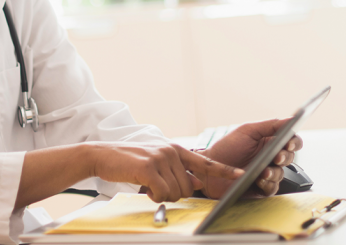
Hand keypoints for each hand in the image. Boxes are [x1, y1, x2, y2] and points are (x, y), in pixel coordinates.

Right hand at [86, 142, 243, 202]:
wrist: (104, 155)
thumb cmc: (130, 161)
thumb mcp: (158, 162)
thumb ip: (178, 171)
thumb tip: (197, 182)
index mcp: (177, 150)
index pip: (206, 163)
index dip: (225, 171)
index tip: (242, 175)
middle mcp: (172, 151)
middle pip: (189, 188)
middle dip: (174, 194)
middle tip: (157, 187)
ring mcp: (161, 157)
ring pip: (177, 192)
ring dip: (163, 195)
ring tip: (148, 184)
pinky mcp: (149, 167)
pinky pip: (163, 193)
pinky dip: (154, 196)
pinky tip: (144, 187)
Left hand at [196, 119, 302, 198]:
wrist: (209, 169)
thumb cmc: (227, 148)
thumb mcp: (247, 131)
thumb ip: (270, 125)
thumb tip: (291, 119)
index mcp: (270, 142)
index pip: (291, 142)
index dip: (294, 142)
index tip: (289, 143)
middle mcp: (270, 158)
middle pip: (289, 158)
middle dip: (285, 157)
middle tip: (276, 157)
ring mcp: (266, 173)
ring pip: (282, 174)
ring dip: (275, 172)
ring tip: (264, 171)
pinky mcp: (261, 188)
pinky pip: (272, 188)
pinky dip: (268, 184)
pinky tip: (260, 180)